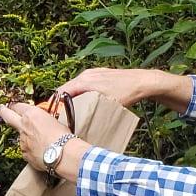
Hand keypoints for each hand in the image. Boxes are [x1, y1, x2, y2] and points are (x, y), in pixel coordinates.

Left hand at [0, 101, 83, 179]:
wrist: (63, 154)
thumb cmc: (63, 137)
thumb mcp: (55, 121)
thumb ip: (44, 121)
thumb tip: (43, 124)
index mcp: (32, 115)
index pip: (19, 106)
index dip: (16, 106)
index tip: (13, 105)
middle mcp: (23, 126)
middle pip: (8, 115)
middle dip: (2, 111)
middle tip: (0, 108)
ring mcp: (22, 140)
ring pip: (21, 136)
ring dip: (27, 137)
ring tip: (43, 143)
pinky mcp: (24, 153)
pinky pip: (26, 149)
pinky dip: (32, 150)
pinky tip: (43, 152)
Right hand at [54, 67, 191, 112]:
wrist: (143, 82)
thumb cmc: (126, 94)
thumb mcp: (105, 104)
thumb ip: (87, 109)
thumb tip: (76, 122)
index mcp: (84, 80)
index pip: (61, 91)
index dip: (54, 104)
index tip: (52, 116)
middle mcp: (86, 74)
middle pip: (67, 89)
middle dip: (62, 102)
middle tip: (61, 117)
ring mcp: (94, 73)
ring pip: (76, 87)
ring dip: (72, 98)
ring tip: (72, 111)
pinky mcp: (101, 74)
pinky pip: (85, 84)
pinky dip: (82, 93)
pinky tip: (87, 102)